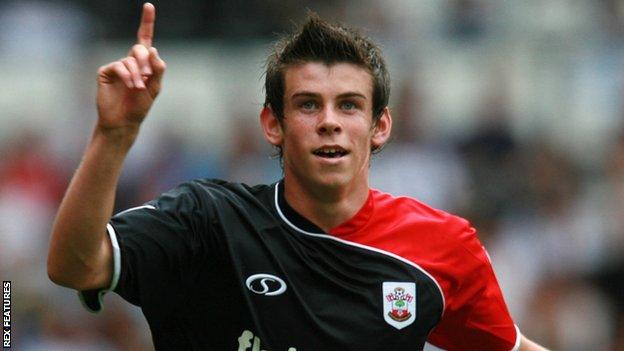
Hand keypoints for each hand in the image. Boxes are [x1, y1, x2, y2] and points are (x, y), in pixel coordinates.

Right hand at [96, 3, 165, 132]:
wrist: (124, 121)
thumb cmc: (140, 106)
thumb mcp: (155, 88)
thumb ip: (157, 70)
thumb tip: (153, 50)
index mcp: (144, 63)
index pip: (145, 39)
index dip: (146, 22)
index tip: (149, 5)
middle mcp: (130, 61)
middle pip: (139, 48)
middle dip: (145, 62)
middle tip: (147, 78)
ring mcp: (117, 66)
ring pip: (130, 60)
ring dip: (137, 75)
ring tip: (138, 89)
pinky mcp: (105, 72)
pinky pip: (118, 66)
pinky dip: (127, 76)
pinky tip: (130, 86)